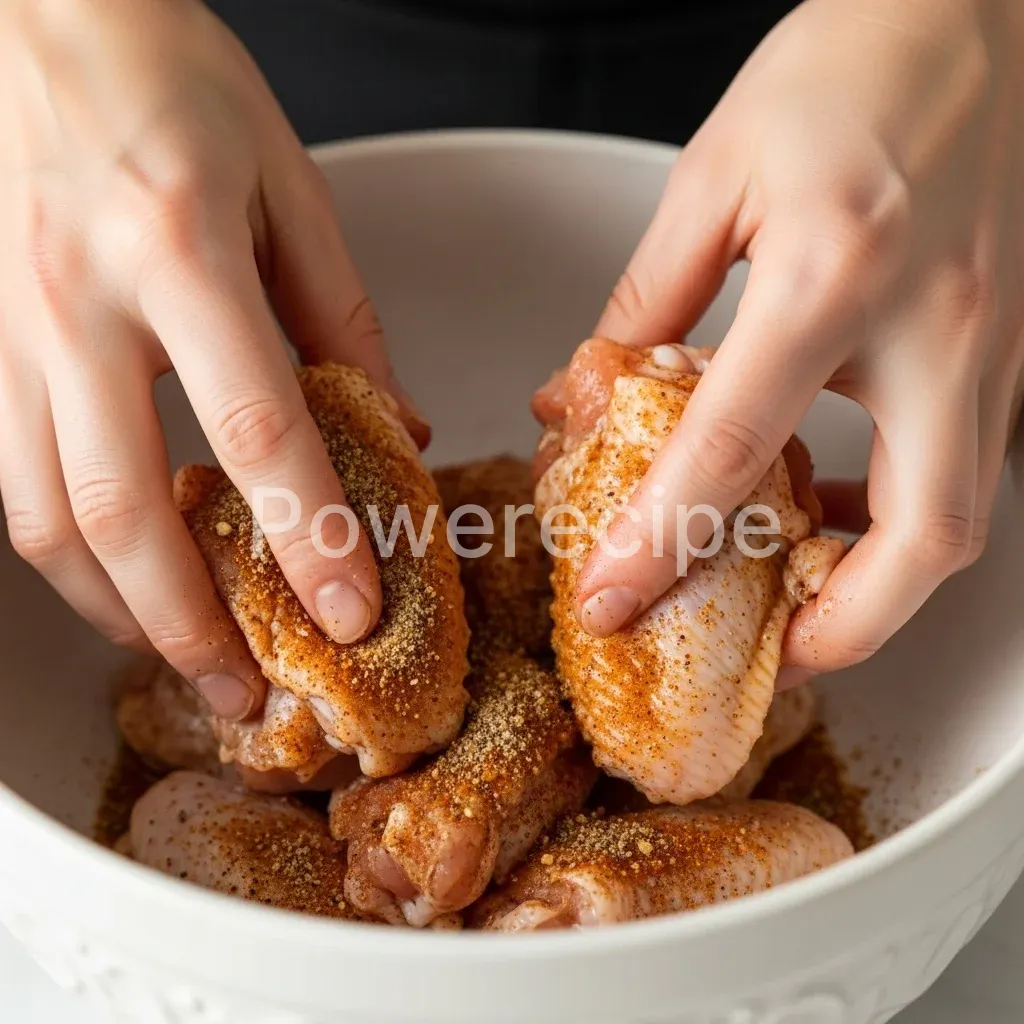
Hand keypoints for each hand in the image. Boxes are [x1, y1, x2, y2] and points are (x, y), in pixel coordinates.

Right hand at [0, 0, 424, 718]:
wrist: (43, 16)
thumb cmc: (178, 84)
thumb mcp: (292, 189)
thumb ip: (345, 319)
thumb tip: (393, 430)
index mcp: (178, 250)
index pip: (258, 429)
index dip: (309, 539)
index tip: (351, 617)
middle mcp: (78, 301)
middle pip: (126, 509)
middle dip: (190, 624)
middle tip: (247, 692)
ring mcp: (11, 330)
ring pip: (47, 517)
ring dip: (118, 611)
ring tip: (185, 661)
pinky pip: (12, 481)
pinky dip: (69, 554)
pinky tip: (121, 585)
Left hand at [569, 0, 1023, 679]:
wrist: (977, 10)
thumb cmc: (850, 65)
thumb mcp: (715, 177)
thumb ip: (649, 299)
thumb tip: (592, 388)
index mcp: (836, 273)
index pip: (732, 453)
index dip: (662, 544)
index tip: (611, 598)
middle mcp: (935, 330)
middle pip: (918, 545)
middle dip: (838, 629)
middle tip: (761, 654)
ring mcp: (994, 345)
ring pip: (957, 519)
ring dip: (874, 582)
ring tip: (791, 593)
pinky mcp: (1010, 344)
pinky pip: (964, 468)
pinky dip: (898, 516)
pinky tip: (838, 506)